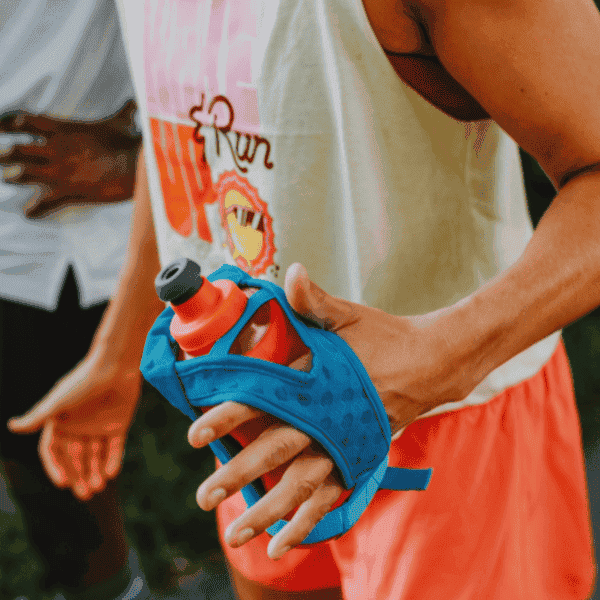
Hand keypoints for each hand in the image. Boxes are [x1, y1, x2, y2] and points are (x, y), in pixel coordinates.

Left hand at [0, 100, 140, 217]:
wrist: (136, 165)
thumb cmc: (128, 143)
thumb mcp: (123, 122)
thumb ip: (124, 111)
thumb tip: (135, 102)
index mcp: (64, 130)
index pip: (25, 122)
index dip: (9, 123)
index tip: (0, 126)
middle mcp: (56, 150)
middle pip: (17, 150)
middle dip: (4, 155)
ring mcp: (60, 172)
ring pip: (22, 175)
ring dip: (12, 177)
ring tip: (7, 178)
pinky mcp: (69, 192)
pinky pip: (45, 203)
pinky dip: (35, 210)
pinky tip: (29, 214)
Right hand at [7, 351, 141, 499]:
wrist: (115, 366)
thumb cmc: (83, 381)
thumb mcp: (58, 401)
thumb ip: (38, 417)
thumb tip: (12, 426)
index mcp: (60, 423)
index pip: (54, 452)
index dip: (57, 468)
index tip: (63, 483)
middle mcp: (78, 427)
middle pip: (76, 458)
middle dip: (79, 476)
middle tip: (85, 494)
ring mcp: (99, 427)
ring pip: (95, 457)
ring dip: (96, 472)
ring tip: (98, 487)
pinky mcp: (118, 426)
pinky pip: (114, 448)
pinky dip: (113, 461)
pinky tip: (112, 473)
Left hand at [189, 263, 473, 559]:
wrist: (433, 362)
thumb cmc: (385, 336)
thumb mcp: (349, 315)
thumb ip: (313, 301)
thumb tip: (291, 271)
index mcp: (319, 379)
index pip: (267, 398)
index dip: (231, 414)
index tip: (196, 432)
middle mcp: (328, 416)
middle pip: (279, 448)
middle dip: (240, 472)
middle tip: (205, 495)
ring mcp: (346, 442)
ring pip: (303, 482)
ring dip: (269, 509)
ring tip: (238, 534)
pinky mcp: (359, 458)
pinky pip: (333, 495)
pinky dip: (309, 520)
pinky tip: (286, 543)